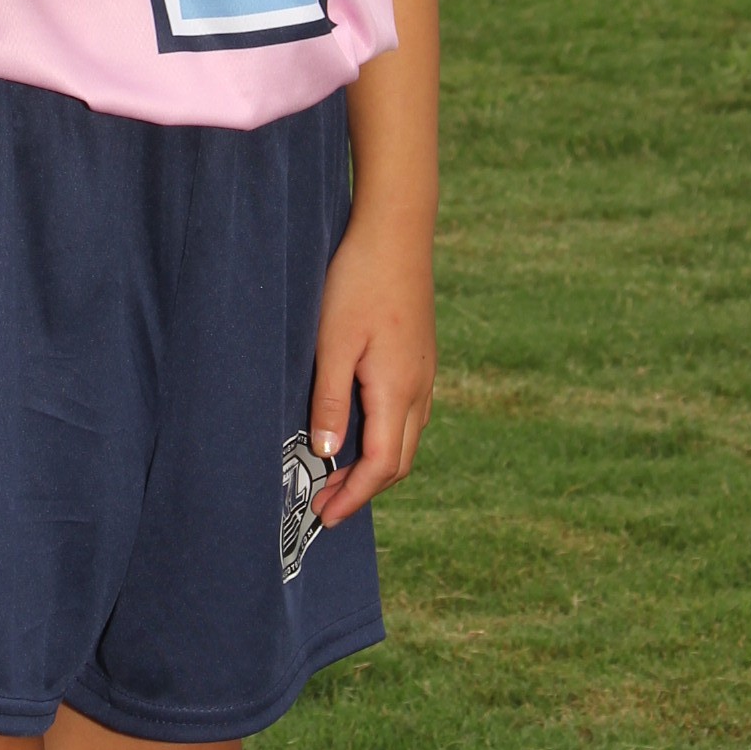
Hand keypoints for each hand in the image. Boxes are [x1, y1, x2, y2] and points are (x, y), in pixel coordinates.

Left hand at [307, 208, 436, 530]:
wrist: (397, 231)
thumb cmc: (357, 281)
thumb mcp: (332, 343)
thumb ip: (331, 402)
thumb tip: (329, 455)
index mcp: (397, 390)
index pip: (382, 465)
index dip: (354, 497)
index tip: (325, 518)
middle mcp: (419, 389)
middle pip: (400, 460)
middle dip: (365, 489)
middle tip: (325, 505)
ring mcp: (425, 373)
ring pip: (407, 438)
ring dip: (377, 464)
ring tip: (338, 474)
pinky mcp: (421, 357)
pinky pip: (410, 414)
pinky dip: (386, 437)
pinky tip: (360, 429)